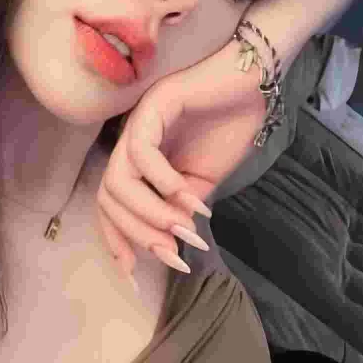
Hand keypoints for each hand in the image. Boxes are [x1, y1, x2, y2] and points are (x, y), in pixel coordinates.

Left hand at [95, 37, 268, 279]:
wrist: (254, 86)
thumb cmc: (229, 128)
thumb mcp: (203, 183)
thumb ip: (182, 210)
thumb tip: (172, 245)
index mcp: (138, 161)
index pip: (111, 205)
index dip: (117, 240)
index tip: (133, 276)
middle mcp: (129, 142)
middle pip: (108, 197)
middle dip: (136, 234)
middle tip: (171, 254)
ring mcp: (138, 123)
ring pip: (118, 179)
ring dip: (148, 213)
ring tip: (182, 230)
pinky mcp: (154, 105)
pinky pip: (142, 152)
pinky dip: (162, 180)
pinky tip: (188, 194)